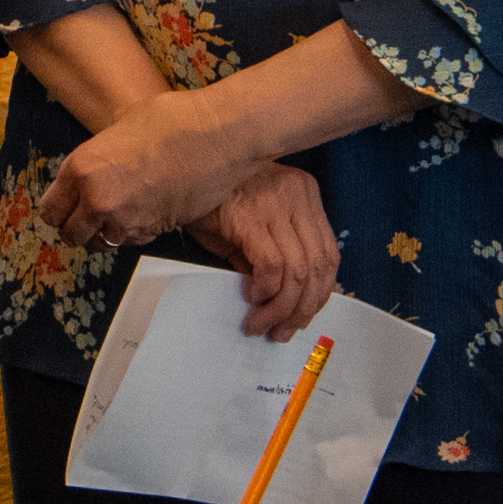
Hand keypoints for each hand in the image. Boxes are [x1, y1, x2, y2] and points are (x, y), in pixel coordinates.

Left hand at [39, 87, 256, 249]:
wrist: (215, 136)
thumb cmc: (173, 121)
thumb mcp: (120, 125)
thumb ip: (100, 151)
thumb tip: (98, 160)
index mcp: (81, 167)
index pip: (50, 209)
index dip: (58, 211)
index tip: (65, 210)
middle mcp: (96, 198)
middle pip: (70, 233)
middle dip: (77, 228)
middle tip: (88, 220)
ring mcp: (125, 218)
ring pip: (100, 244)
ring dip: (105, 234)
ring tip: (117, 217)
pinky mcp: (153, 230)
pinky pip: (131, 242)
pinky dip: (132, 235)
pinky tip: (141, 216)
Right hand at [194, 161, 340, 339]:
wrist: (174, 173)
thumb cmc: (211, 198)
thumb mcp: (252, 225)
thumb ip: (274, 255)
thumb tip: (283, 301)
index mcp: (303, 193)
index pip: (328, 254)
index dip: (319, 294)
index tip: (302, 316)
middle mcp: (296, 194)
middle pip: (318, 265)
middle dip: (302, 308)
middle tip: (283, 330)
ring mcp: (275, 202)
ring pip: (297, 270)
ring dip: (282, 307)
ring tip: (263, 324)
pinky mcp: (250, 215)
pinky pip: (271, 266)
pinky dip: (266, 291)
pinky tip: (253, 301)